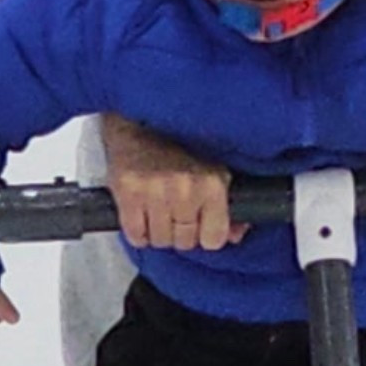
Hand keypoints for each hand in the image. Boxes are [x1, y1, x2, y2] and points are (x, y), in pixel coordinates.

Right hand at [100, 112, 243, 251]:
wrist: (142, 123)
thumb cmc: (181, 147)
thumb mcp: (215, 170)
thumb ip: (228, 207)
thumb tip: (237, 234)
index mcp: (212, 184)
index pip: (214, 239)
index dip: (206, 235)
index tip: (201, 226)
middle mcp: (185, 189)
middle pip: (185, 242)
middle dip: (181, 232)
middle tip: (176, 212)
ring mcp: (155, 191)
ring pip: (160, 240)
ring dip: (159, 232)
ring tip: (159, 210)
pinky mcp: (127, 191)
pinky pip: (135, 235)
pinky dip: (138, 231)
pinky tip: (142, 213)